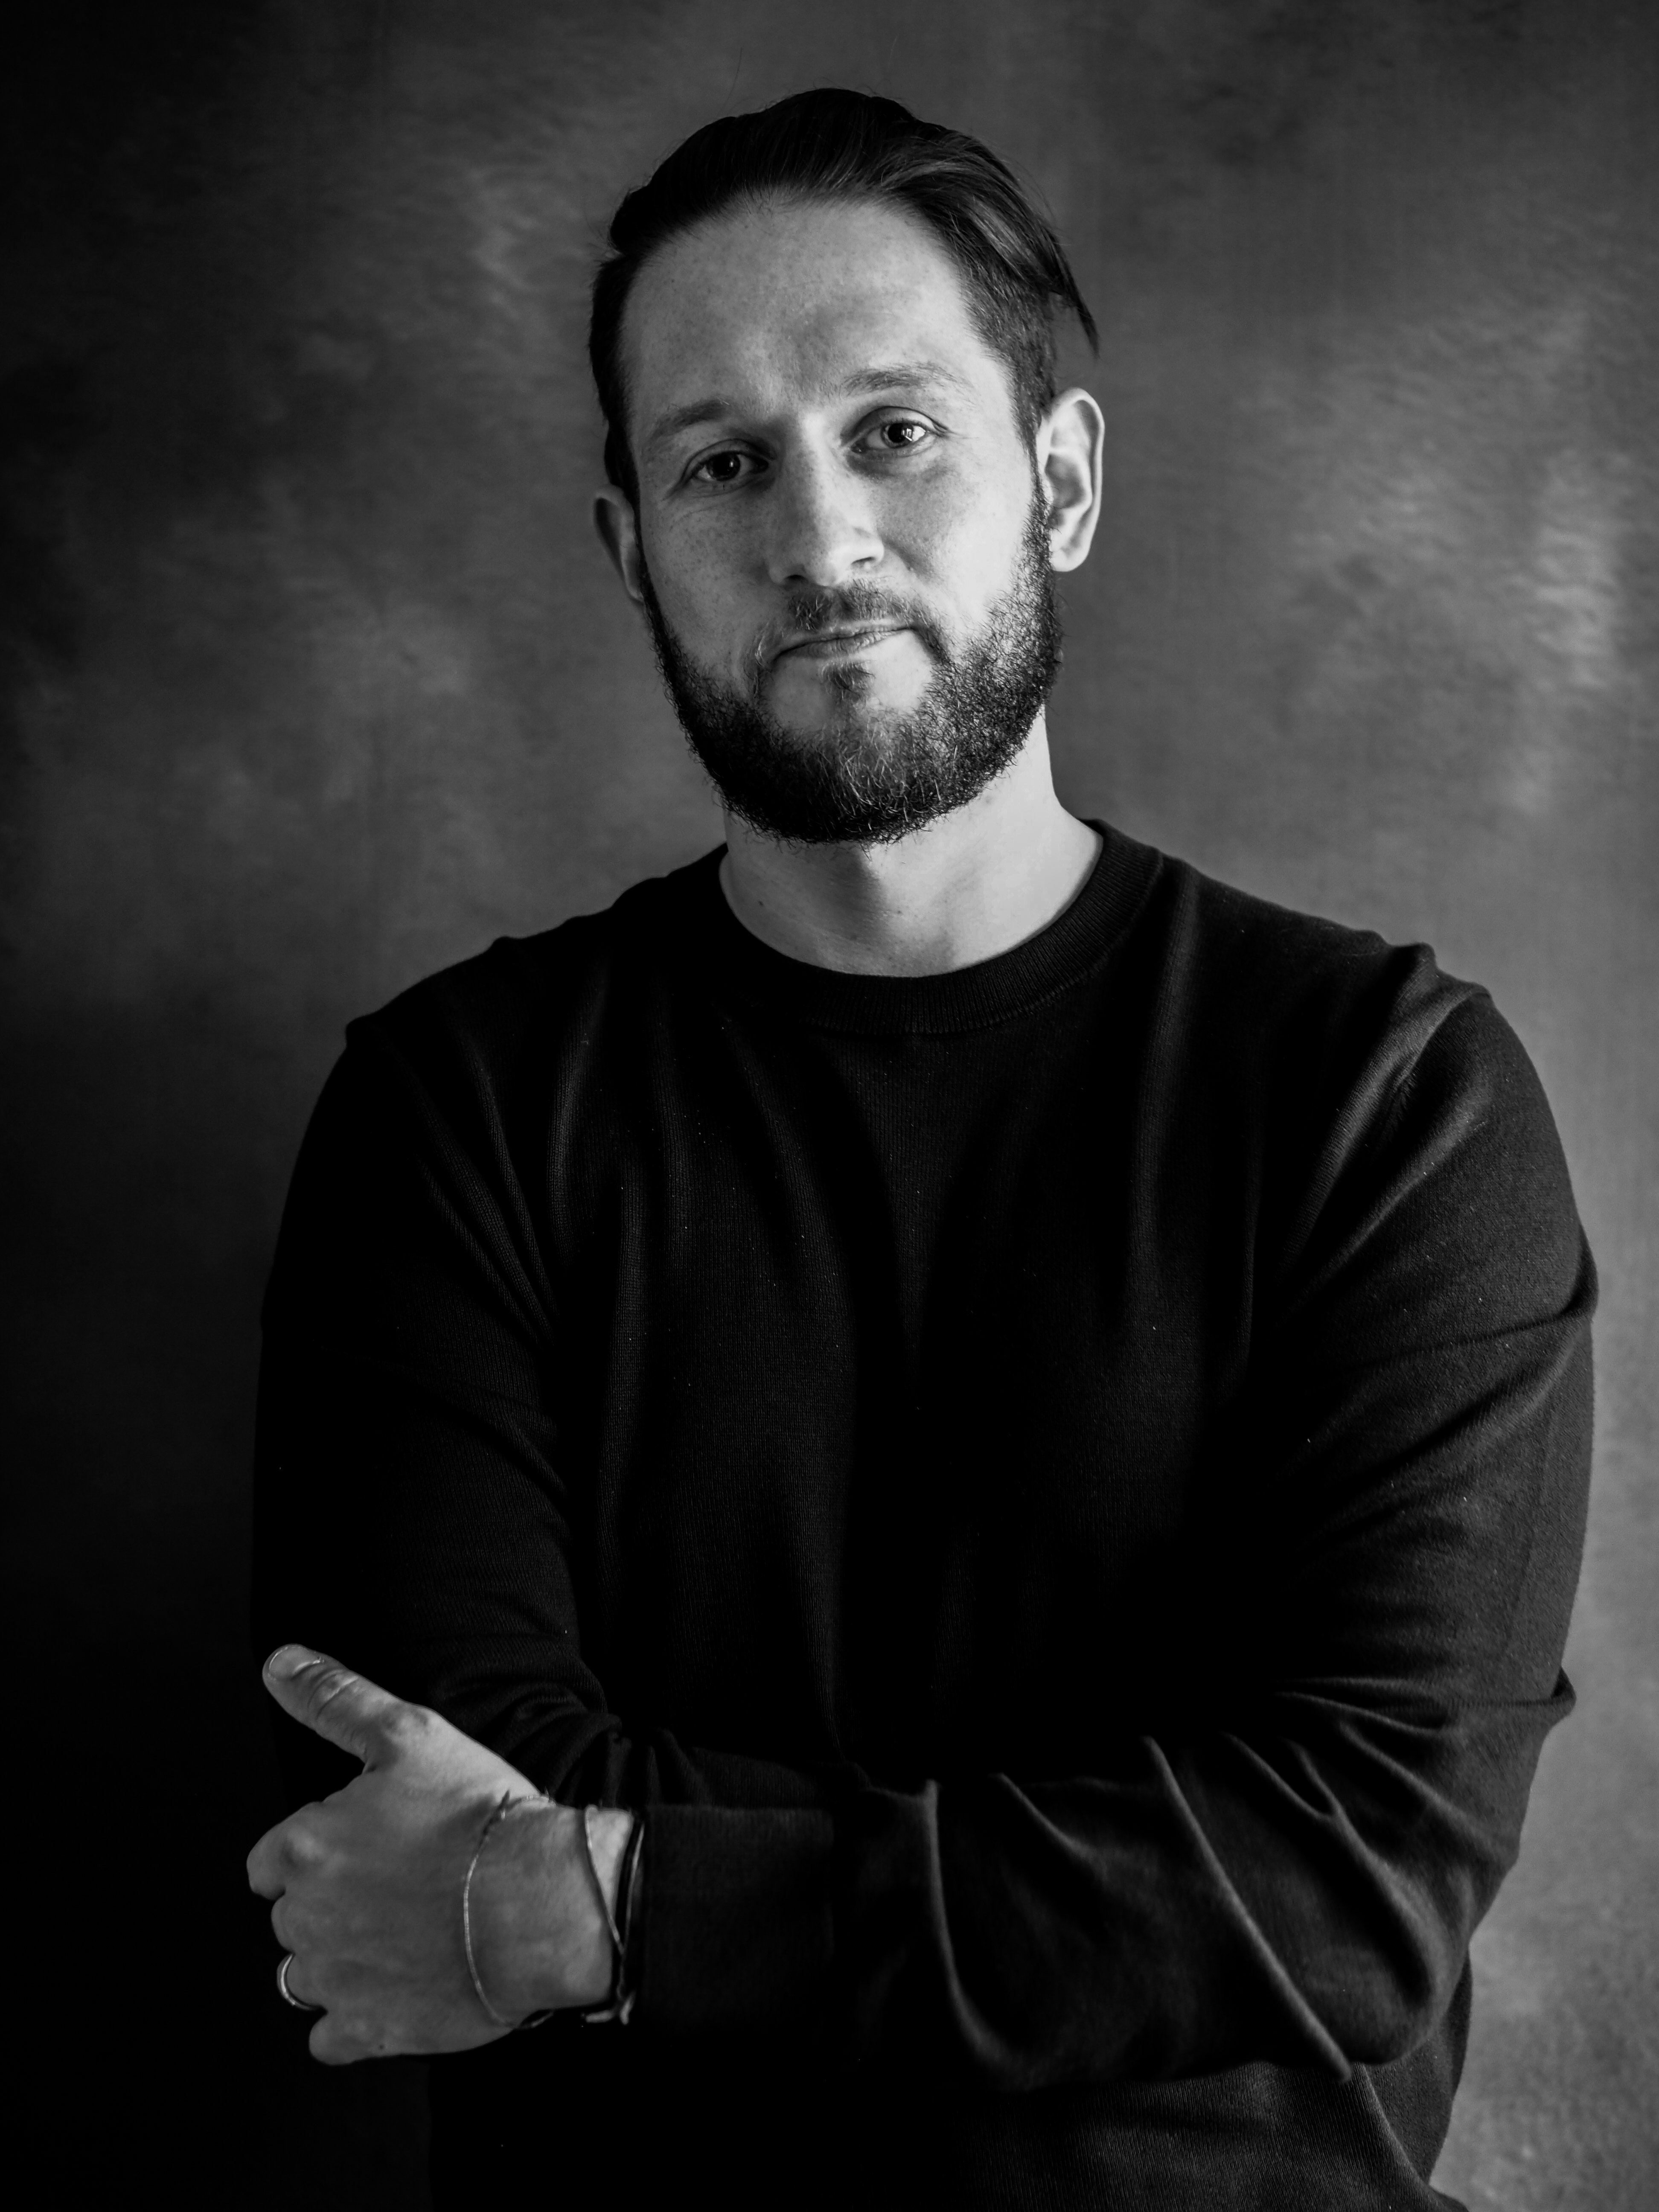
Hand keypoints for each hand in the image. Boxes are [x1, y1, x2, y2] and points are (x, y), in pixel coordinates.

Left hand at [246, 1646, 622, 2062]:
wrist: (539, 1899)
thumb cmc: (476, 1813)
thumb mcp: (406, 1733)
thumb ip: (334, 1698)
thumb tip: (279, 1664)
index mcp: (303, 1848)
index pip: (270, 1862)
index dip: (320, 1851)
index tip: (369, 1848)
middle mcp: (303, 1919)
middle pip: (294, 1916)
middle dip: (335, 1903)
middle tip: (404, 1883)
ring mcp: (334, 1980)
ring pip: (309, 1975)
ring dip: (345, 1958)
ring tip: (407, 1933)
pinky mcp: (368, 2030)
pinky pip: (333, 2036)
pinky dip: (359, 2017)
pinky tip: (403, 1984)